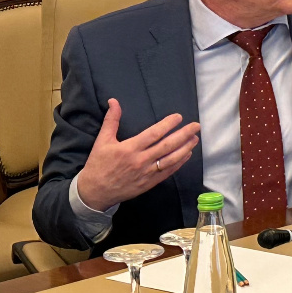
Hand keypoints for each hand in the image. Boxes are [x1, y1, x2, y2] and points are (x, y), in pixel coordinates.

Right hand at [74, 99, 199, 211]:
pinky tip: (187, 155)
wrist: (95, 192)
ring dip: (185, 148)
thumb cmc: (98, 164)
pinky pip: (168, 172)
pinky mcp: (150, 183)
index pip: (153, 134)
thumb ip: (111, 121)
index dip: (167, 125)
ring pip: (171, 159)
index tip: (179, 117)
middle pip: (167, 146)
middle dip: (183, 134)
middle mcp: (141, 160)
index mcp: (129, 149)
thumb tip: (114, 101)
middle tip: (196, 126)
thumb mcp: (102, 141)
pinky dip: (179, 163)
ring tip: (195, 138)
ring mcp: (147, 173)